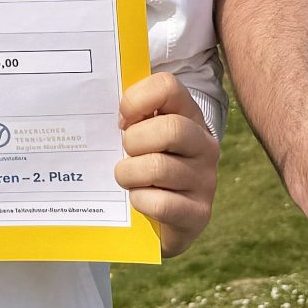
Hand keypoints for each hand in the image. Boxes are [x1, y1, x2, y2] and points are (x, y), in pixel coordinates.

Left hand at [115, 72, 219, 258]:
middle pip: (170, 129)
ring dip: (129, 175)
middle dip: (134, 142)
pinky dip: (140, 201)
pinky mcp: (199, 213)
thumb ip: (129, 117)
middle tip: (125, 154)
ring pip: (158, 168)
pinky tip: (139, 200)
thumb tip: (101, 107)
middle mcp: (204, 144)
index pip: (168, 87)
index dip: (136, 100)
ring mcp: (205, 180)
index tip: (122, 120)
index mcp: (189, 116)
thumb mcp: (140, 137)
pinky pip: (161, 204)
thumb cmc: (143, 168)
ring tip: (127, 179)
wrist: (160, 220)